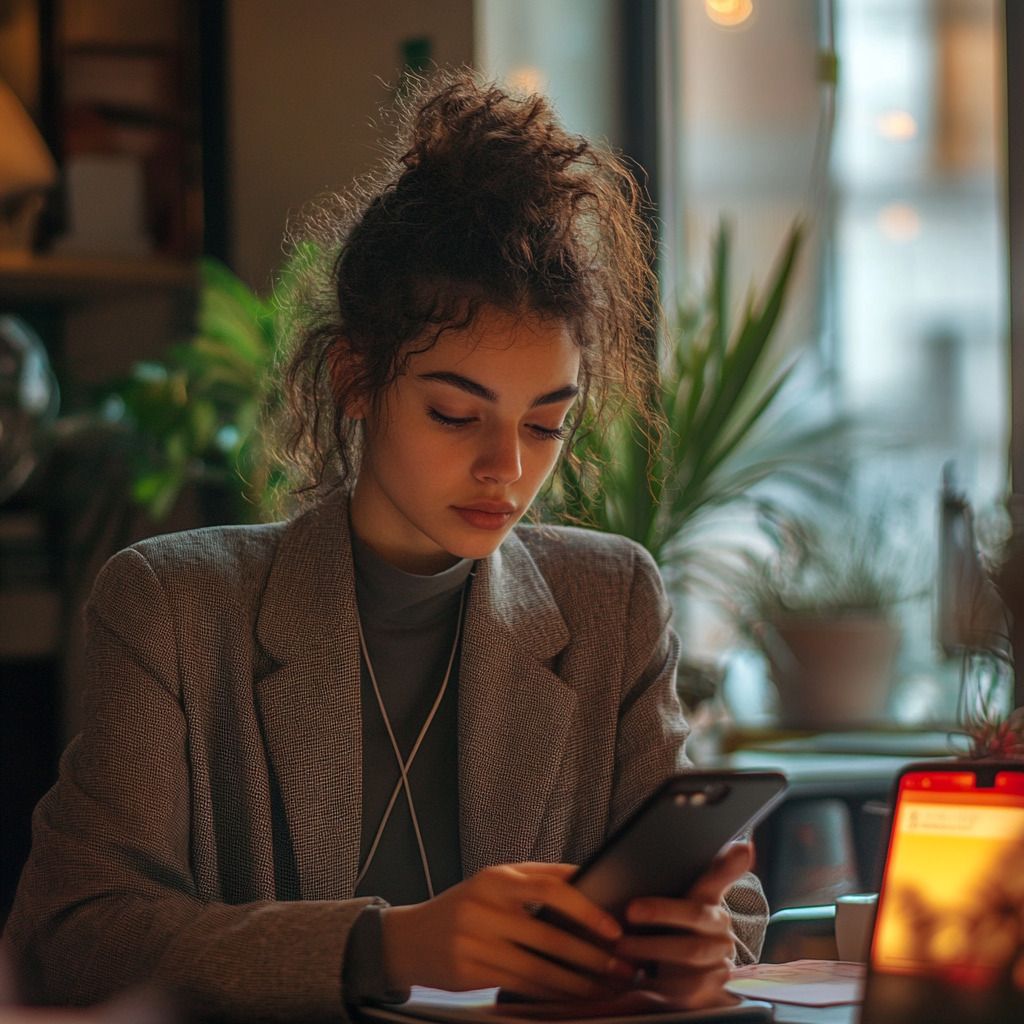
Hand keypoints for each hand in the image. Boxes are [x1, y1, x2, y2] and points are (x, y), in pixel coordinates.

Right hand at [381, 863, 635, 999]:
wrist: (409, 938)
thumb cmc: (464, 906)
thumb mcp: (493, 882)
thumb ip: (536, 878)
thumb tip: (589, 878)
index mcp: (494, 878)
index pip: (550, 889)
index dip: (586, 909)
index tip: (614, 927)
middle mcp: (483, 908)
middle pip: (549, 937)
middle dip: (592, 955)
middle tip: (622, 966)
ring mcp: (473, 943)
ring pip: (538, 969)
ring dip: (578, 982)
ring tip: (606, 986)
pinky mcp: (468, 974)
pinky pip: (520, 986)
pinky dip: (551, 994)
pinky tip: (572, 997)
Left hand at [615, 842, 752, 1009]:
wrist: (686, 974)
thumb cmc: (675, 928)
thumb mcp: (677, 899)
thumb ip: (695, 874)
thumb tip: (742, 846)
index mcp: (711, 902)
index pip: (716, 879)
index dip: (727, 866)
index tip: (739, 847)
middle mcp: (721, 930)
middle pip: (697, 914)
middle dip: (661, 911)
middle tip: (630, 910)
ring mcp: (719, 959)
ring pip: (690, 951)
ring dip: (652, 948)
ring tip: (622, 946)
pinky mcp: (710, 987)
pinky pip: (688, 985)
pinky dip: (660, 981)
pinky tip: (638, 976)